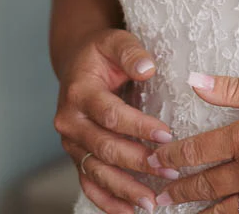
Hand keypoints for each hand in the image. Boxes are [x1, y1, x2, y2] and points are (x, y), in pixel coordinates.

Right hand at [52, 28, 172, 213]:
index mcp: (79, 93)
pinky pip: (89, 183)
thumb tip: (147, 68)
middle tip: (169, 171)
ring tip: (151, 202)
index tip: (167, 135)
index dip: (138, 127)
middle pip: (104, 148)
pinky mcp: (76, 156)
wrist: (76, 66)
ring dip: (124, 188)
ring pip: (96, 171)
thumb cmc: (102, 54)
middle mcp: (70, 122)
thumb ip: (131, 52)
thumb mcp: (115, 41)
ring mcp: (71, 143)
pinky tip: (129, 211)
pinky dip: (107, 201)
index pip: (111, 115)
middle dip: (137, 162)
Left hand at [149, 70, 238, 212]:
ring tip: (179, 213)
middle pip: (203, 185)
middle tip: (157, 194)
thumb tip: (194, 81)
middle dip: (176, 189)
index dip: (171, 158)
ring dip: (198, 212)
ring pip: (222, 212)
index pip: (195, 151)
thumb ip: (234, 89)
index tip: (155, 161)